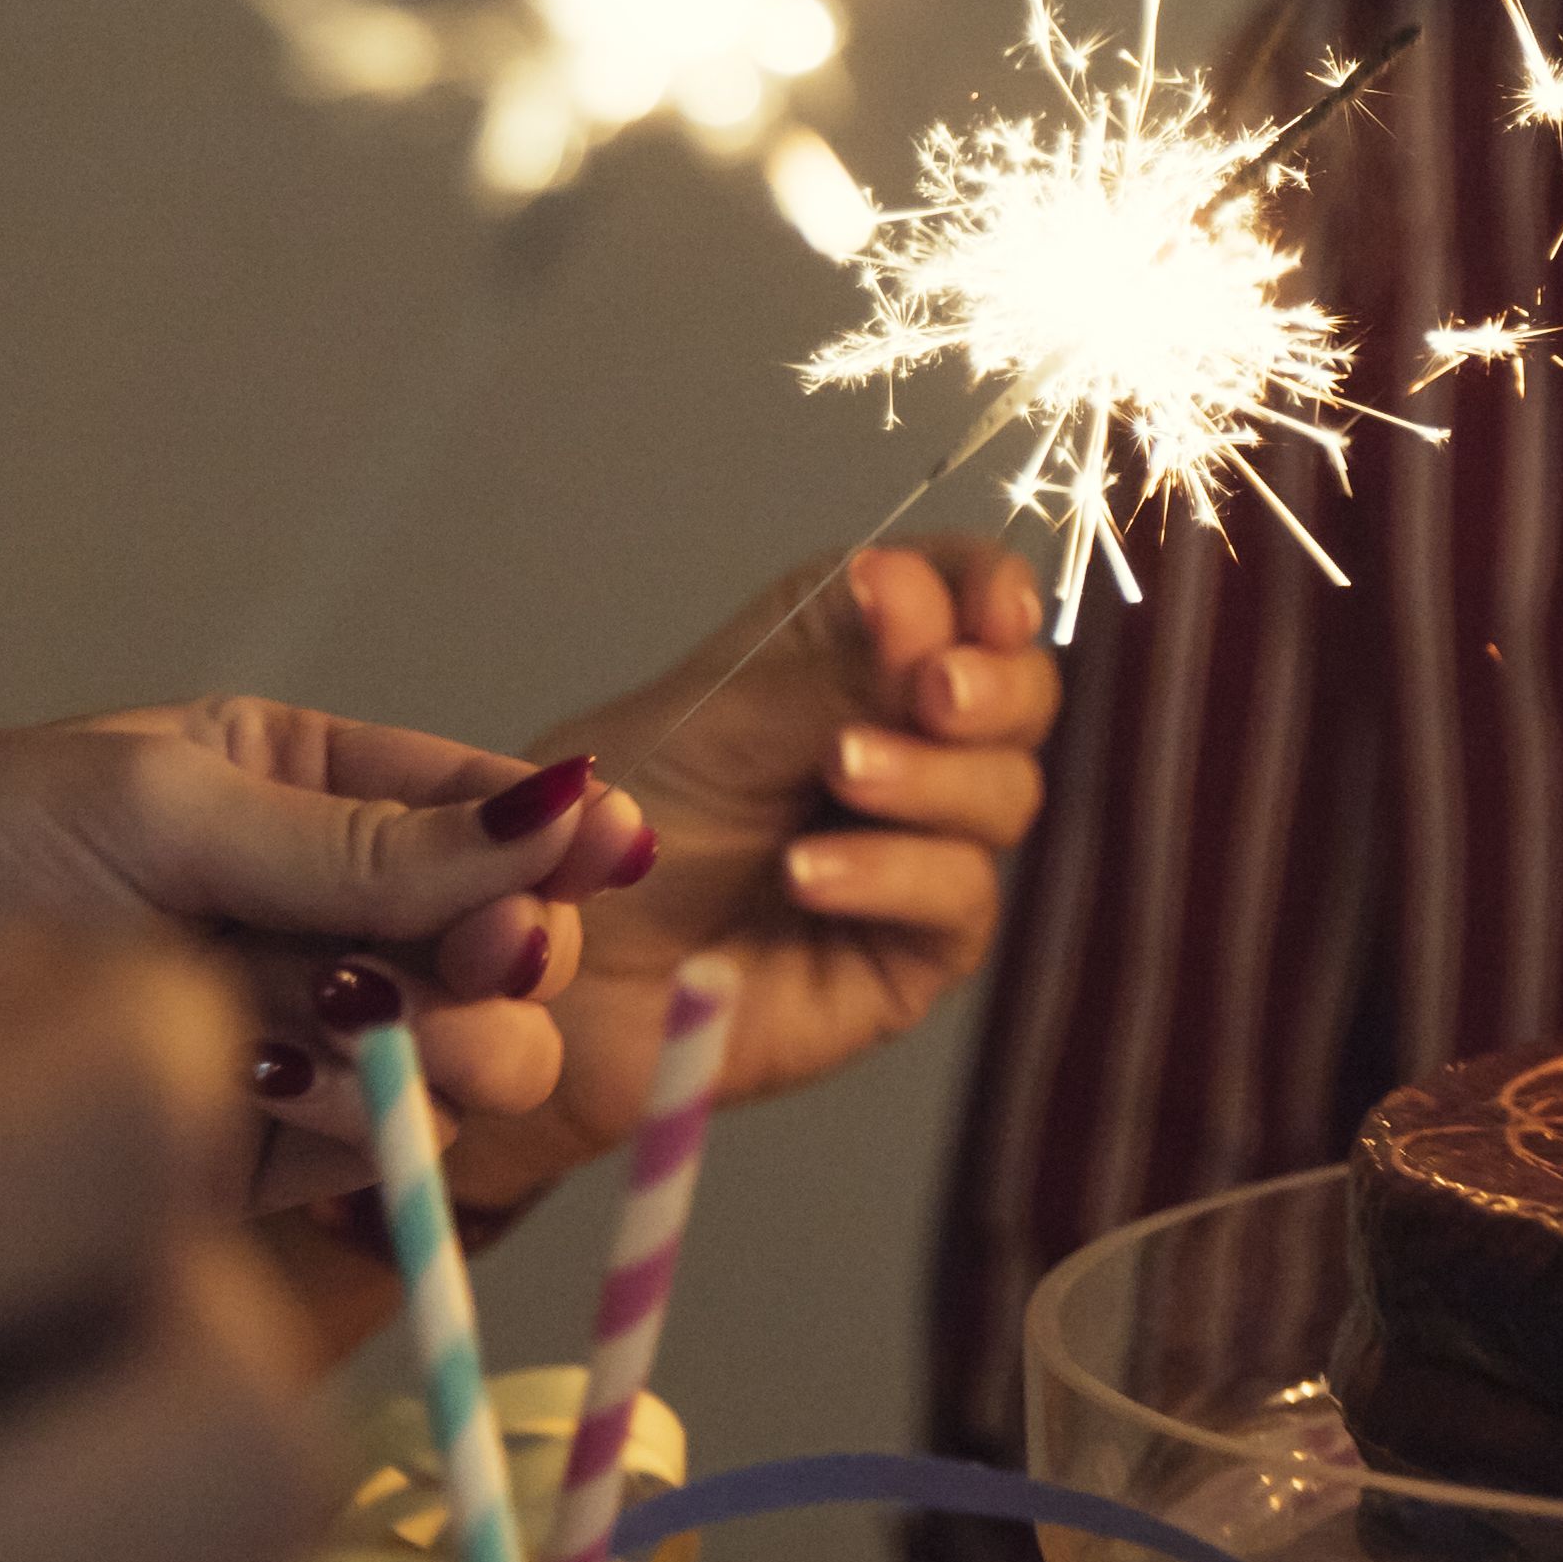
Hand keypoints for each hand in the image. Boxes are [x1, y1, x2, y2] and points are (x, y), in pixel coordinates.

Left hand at [0, 703, 652, 1211]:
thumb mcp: (141, 811)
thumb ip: (354, 841)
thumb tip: (562, 817)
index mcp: (277, 786)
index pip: (471, 817)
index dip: (545, 846)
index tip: (593, 871)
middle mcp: (290, 915)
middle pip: (478, 951)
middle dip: (497, 964)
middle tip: (480, 976)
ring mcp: (267, 1044)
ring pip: (438, 1061)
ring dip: (437, 1057)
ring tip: (390, 1050)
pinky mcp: (227, 1166)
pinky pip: (355, 1158)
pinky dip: (356, 1140)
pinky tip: (289, 1108)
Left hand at [462, 542, 1058, 1199]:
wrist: (543, 970)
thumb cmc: (600, 832)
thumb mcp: (719, 723)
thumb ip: (840, 671)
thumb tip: (937, 598)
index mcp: (849, 657)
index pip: (965, 596)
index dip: (988, 591)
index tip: (986, 605)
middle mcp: (902, 744)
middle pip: (1019, 695)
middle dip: (989, 685)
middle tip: (933, 690)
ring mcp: (918, 848)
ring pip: (1005, 793)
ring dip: (931, 776)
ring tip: (844, 775)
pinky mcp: (914, 949)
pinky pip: (958, 897)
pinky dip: (894, 872)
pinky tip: (810, 874)